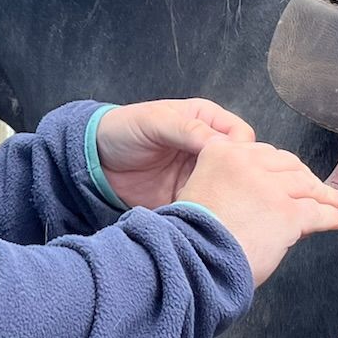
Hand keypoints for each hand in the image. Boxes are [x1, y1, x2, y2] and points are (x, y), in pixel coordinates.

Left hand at [94, 98, 255, 210]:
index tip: (231, 164)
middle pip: (240, 165)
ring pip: (227, 189)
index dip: (241, 150)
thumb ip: (188, 129)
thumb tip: (223, 146)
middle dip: (238, 178)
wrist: (95, 160)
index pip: (241, 135)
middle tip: (225, 190)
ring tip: (213, 206)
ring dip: (223, 198)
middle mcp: (207, 148)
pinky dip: (207, 212)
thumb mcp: (156, 121)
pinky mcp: (187, 197)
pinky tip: (201, 216)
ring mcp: (199, 174)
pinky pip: (206, 207)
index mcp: (207, 121)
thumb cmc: (124, 129)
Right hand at [178, 137, 337, 287]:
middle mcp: (247, 163)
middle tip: (313, 189)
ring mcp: (269, 188)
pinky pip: (317, 212)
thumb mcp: (196, 192)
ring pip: (305, 186)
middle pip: (286, 164)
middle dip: (302, 177)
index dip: (278, 168)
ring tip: (335, 202)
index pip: (261, 153)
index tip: (286, 176)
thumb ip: (224, 182)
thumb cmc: (189, 236)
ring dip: (323, 195)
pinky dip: (330, 216)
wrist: (192, 260)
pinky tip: (336, 219)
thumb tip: (256, 191)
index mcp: (222, 153)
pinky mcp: (288, 213)